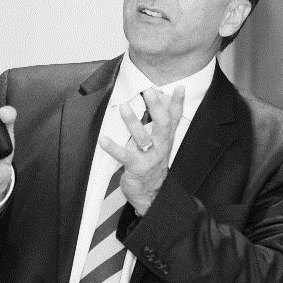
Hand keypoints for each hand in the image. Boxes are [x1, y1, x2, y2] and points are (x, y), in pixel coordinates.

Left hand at [98, 86, 184, 215]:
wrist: (151, 194)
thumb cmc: (152, 164)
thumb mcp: (159, 143)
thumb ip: (157, 124)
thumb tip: (157, 100)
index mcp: (166, 138)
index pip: (174, 118)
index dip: (178, 103)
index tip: (179, 87)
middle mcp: (160, 146)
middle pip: (162, 124)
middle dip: (156, 107)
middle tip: (149, 91)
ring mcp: (149, 157)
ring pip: (143, 138)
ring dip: (133, 122)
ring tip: (125, 108)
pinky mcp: (136, 167)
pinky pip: (124, 156)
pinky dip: (113, 148)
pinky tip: (104, 140)